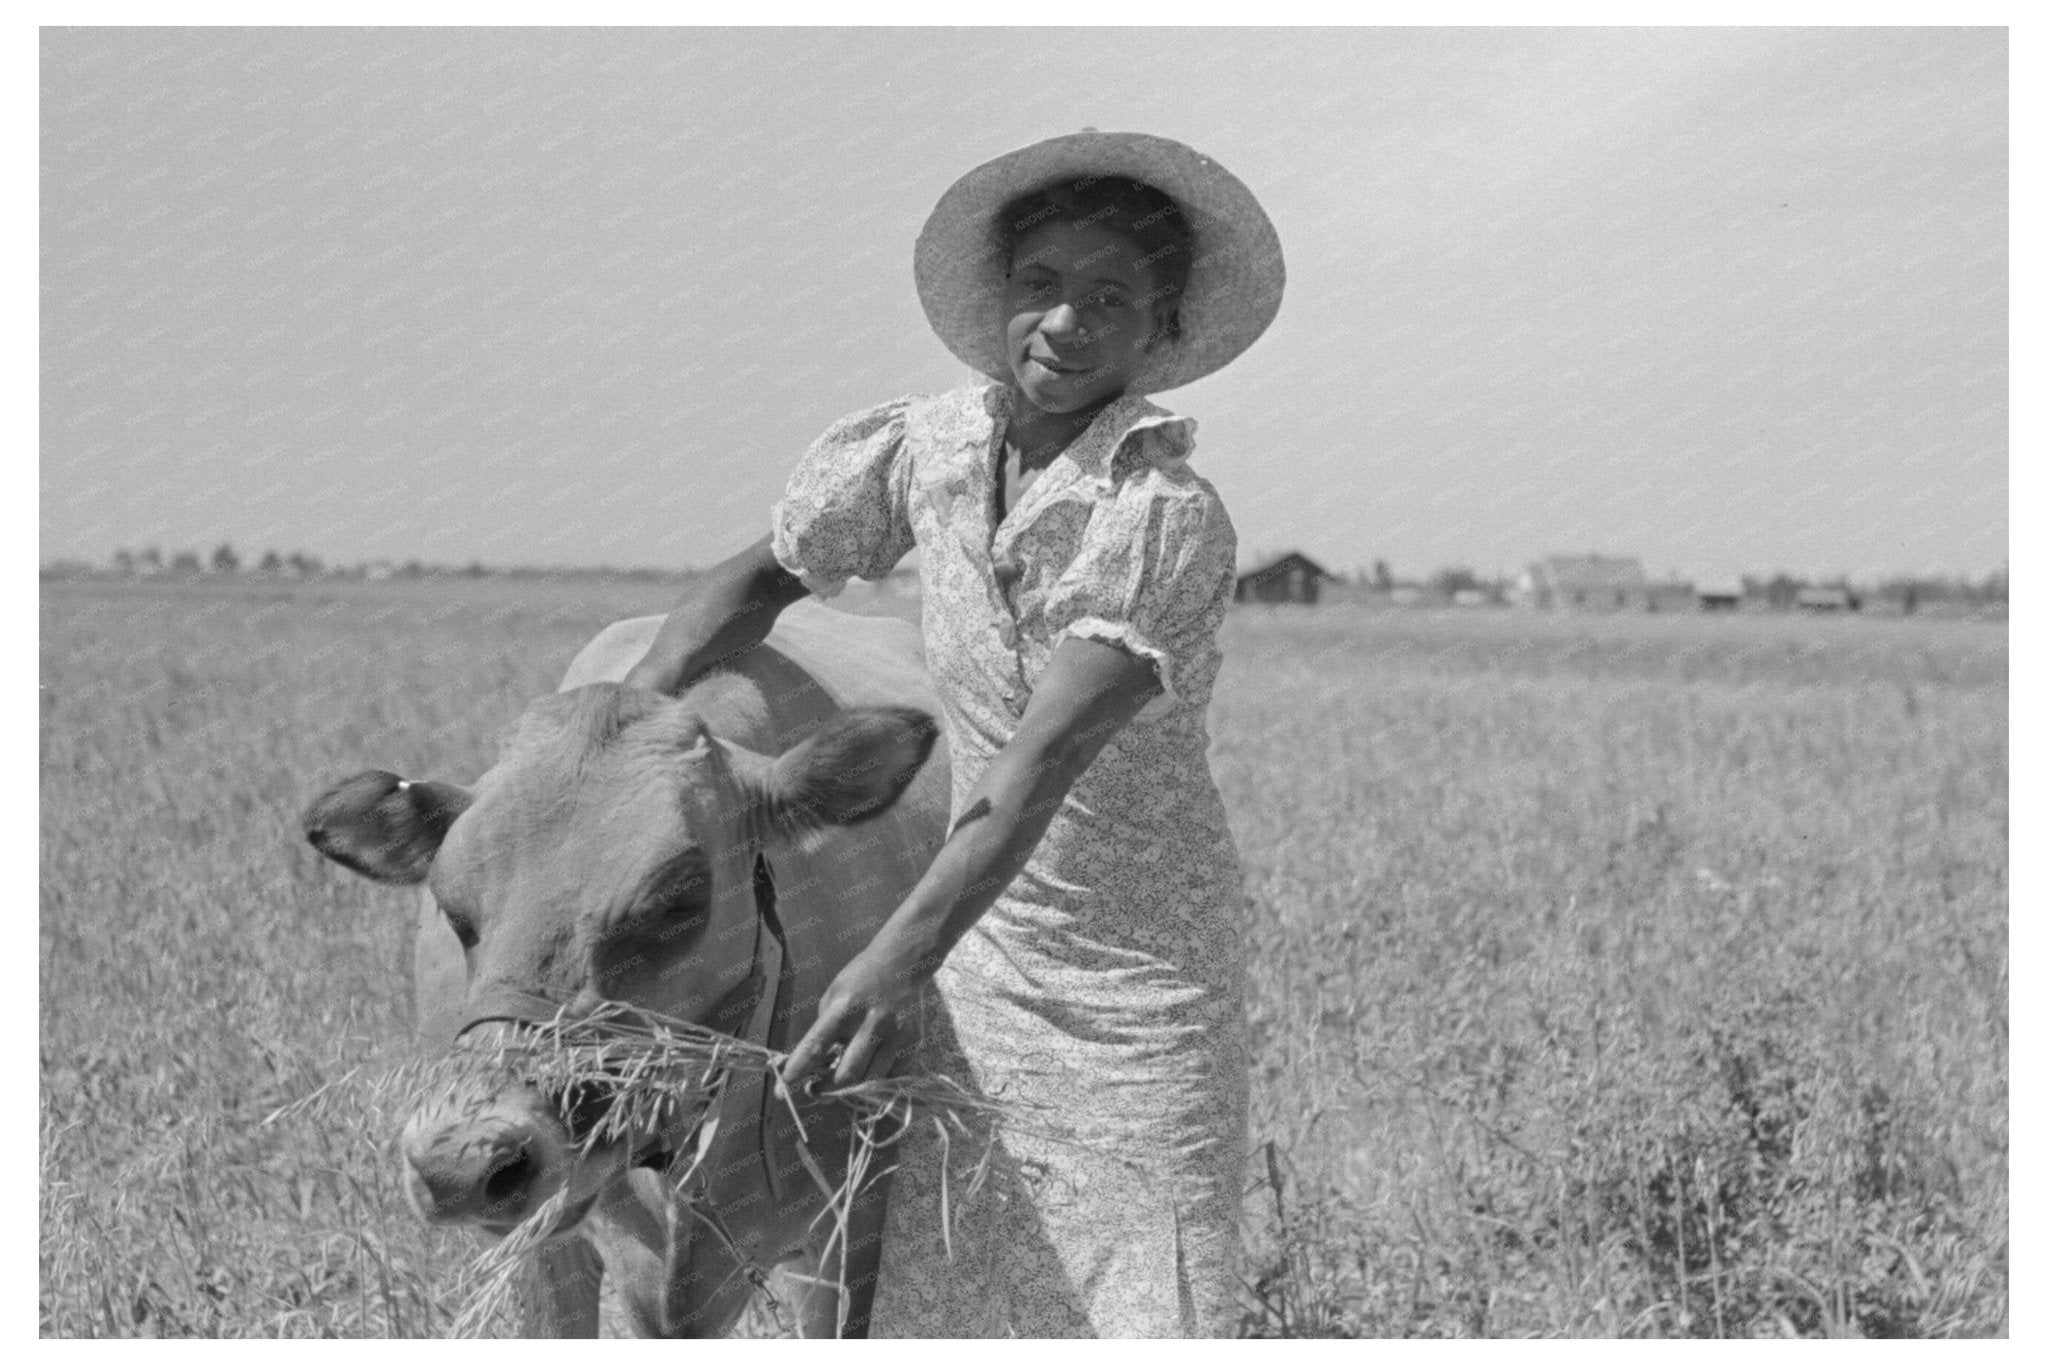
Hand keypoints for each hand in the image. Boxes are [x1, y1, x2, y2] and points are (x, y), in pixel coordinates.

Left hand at [779, 937, 930, 1092]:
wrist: (903, 962)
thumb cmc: (861, 978)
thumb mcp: (835, 994)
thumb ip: (826, 1028)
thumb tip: (816, 1066)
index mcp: (845, 1007)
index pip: (816, 1045)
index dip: (798, 1070)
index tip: (784, 1089)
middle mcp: (872, 1022)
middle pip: (847, 1073)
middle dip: (827, 1088)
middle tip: (815, 1090)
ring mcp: (896, 1034)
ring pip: (870, 1079)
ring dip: (852, 1088)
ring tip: (840, 1081)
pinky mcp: (913, 1042)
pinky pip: (892, 1075)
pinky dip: (876, 1078)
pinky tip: (868, 1068)